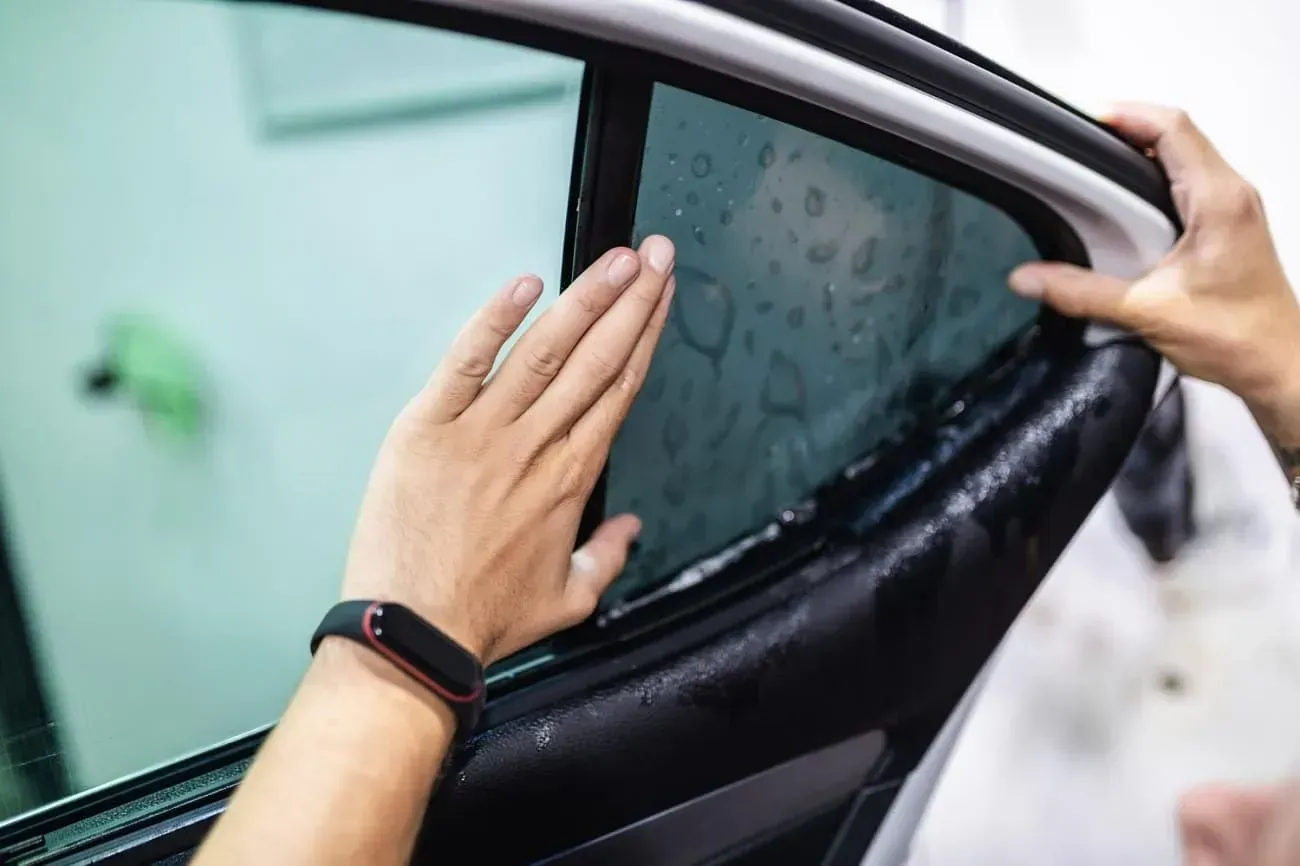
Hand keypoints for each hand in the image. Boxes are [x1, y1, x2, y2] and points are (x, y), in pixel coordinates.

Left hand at [340, 237, 676, 665]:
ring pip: (545, 351)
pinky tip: (527, 284)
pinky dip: (496, 321)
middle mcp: (536, 445)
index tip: (663, 296)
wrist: (410, 632)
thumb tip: (633, 528)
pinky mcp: (428, 427)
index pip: (619, 390)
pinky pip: (467, 362)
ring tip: (617, 260)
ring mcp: (482, 432)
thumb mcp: (569, 599)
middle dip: (632, 301)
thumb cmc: (485, 618)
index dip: (645, 336)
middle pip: (596, 360)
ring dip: (586, 300)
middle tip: (657, 254)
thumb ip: (610, 557)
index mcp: (572, 478)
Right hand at [1009, 103, 1299, 410]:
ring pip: (1186, 156)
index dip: (1127, 115)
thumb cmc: (1237, 336)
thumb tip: (1029, 279)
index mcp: (1219, 201)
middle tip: (1081, 141)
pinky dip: (1156, 178)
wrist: (1276, 364)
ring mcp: (1235, 209)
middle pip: (1177, 135)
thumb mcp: (1146, 312)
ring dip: (1142, 154)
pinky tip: (1127, 203)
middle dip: (1127, 130)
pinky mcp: (1230, 226)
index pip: (1173, 129)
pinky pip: (1191, 182)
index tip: (1087, 121)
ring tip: (1096, 165)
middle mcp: (1233, 195)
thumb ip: (1080, 293)